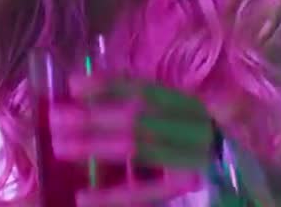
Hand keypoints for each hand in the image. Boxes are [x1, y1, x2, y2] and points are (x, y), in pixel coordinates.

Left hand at [48, 74, 216, 201]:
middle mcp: (191, 126)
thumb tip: (78, 84)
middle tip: (55, 119)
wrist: (225, 170)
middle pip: (136, 117)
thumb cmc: (186, 140)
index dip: (107, 85)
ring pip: (137, 149)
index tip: (73, 85)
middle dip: (92, 117)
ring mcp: (189, 159)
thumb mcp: (167, 114)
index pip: (143, 89)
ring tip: (60, 147)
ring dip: (94, 146)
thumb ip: (128, 98)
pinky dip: (111, 196)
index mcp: (185, 103)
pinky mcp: (182, 188)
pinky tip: (82, 196)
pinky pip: (143, 194)